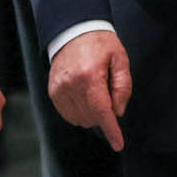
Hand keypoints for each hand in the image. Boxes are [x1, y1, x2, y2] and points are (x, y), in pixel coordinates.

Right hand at [48, 29, 132, 151]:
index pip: (102, 111)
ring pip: (80, 119)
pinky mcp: (53, 91)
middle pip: (92, 117)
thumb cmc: (100, 44)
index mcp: (91, 75)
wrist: (74, 31)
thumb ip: (122, 86)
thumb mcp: (120, 59)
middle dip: (105, 115)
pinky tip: (85, 100)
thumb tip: (118, 112)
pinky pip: (67, 114)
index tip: (118, 144)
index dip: (111, 130)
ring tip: (95, 94)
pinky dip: (79, 113)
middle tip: (108, 96)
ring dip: (92, 115)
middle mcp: (72, 84)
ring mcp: (60, 88)